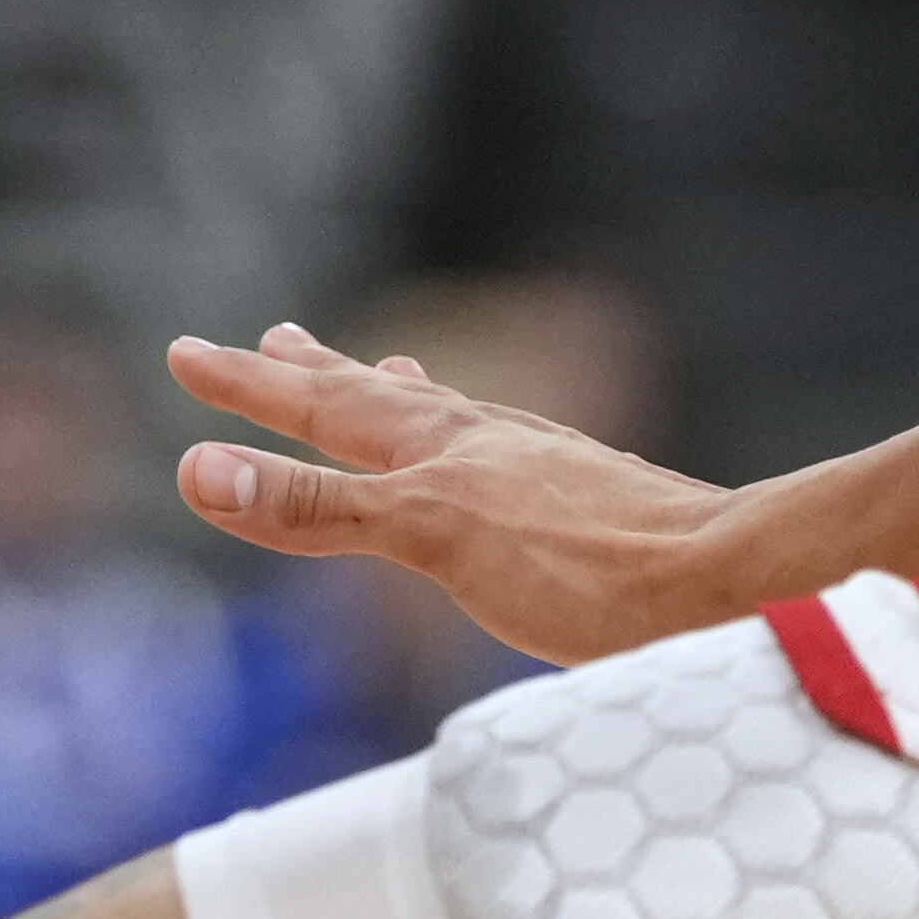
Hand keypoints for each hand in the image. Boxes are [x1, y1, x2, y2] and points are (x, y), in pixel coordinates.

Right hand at [164, 323, 758, 667]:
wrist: (732, 581)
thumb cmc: (586, 572)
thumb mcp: (429, 539)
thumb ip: (315, 508)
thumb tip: (196, 469)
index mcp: (436, 447)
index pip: (319, 409)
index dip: (247, 387)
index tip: (186, 353)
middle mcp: (483, 439)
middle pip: (378, 398)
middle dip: (314, 376)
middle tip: (271, 336)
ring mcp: (538, 465)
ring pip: (444, 418)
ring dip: (392, 398)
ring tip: (373, 370)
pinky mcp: (585, 500)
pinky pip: (499, 450)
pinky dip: (467, 438)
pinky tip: (496, 453)